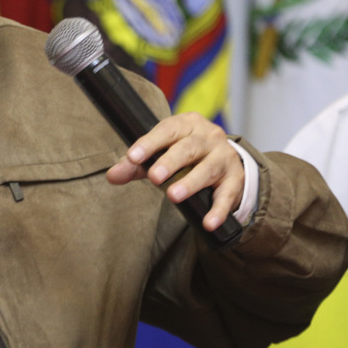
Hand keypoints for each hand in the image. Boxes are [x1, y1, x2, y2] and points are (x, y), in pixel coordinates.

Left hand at [106, 112, 242, 230]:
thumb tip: (112, 176)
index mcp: (188, 124)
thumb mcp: (160, 154)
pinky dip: (218, 210)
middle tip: (154, 177)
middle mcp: (209, 136)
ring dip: (191, 183)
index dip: (150, 142)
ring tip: (173, 196)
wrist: (224, 161)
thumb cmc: (185, 155)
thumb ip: (135, 165)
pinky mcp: (235, 180)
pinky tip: (208, 223)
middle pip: (189, 147)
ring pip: (208, 169)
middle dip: (170, 162)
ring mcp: (224, 157)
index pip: (167, 129)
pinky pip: (227, 195)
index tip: (133, 157)